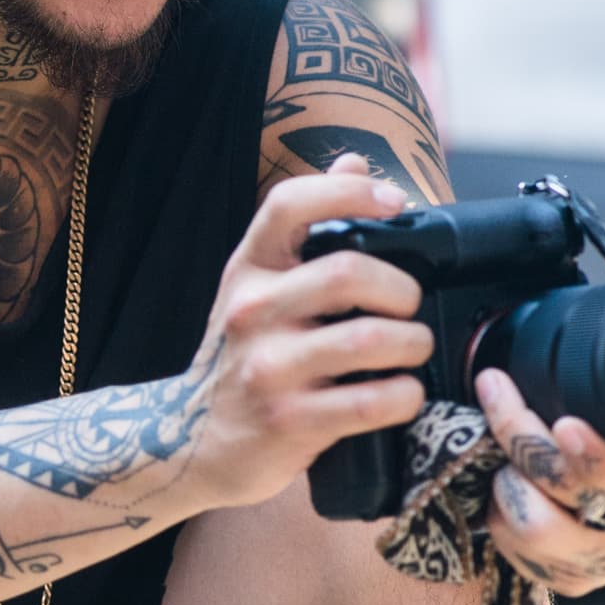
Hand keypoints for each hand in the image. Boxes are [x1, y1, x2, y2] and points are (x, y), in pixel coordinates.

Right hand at [192, 156, 433, 507]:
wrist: (192, 443)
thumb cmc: (243, 358)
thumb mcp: (261, 287)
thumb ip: (307, 228)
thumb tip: (353, 160)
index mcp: (249, 269)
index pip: (290, 205)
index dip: (351, 192)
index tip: (395, 203)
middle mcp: (251, 312)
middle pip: (348, 273)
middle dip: (402, 290)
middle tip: (409, 307)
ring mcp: (267, 368)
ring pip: (369, 340)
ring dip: (412, 344)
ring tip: (411, 350)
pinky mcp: (288, 421)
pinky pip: (373, 402)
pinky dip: (406, 396)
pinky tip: (403, 393)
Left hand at [476, 367, 604, 594]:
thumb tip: (589, 330)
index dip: (600, 459)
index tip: (565, 426)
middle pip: (575, 495)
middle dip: (524, 438)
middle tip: (498, 394)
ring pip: (537, 526)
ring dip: (507, 481)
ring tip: (505, 457)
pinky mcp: (576, 581)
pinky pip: (519, 551)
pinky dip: (500, 515)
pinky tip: (508, 492)